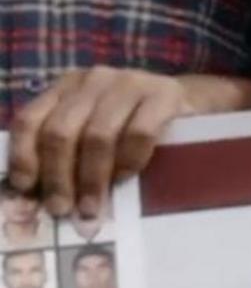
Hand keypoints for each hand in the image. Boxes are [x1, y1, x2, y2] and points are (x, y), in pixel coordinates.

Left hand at [7, 70, 192, 222]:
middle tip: (62, 208)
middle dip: (59, 176)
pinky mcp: (164, 94)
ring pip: (97, 135)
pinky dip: (129, 161)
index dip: (24, 156)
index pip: (31, 119)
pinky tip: (125, 178)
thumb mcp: (91, 126)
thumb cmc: (131, 124)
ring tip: (92, 206)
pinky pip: (139, 134)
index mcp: (66, 86)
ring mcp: (130, 83)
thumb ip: (67, 148)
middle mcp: (93, 79)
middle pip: (61, 131)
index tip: (27, 189)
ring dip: (92, 178)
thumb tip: (41, 194)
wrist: (191, 102)